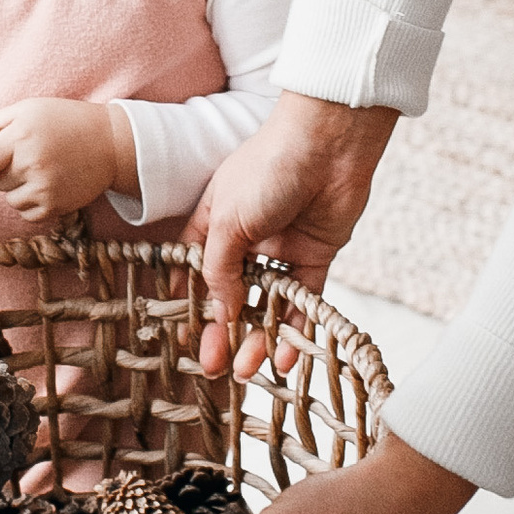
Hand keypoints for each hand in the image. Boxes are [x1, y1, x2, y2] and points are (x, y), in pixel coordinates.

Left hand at [0, 97, 133, 227]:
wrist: (110, 143)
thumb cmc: (66, 121)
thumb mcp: (30, 109)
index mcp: (20, 136)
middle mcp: (31, 163)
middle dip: (4, 172)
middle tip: (28, 158)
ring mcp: (44, 187)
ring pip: (10, 199)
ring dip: (18, 189)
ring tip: (42, 170)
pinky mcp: (55, 207)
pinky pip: (26, 213)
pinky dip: (32, 203)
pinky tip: (49, 185)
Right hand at [192, 95, 398, 372]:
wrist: (330, 144)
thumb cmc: (269, 167)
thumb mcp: (228, 220)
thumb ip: (220, 269)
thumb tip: (218, 312)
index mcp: (216, 221)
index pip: (194, 268)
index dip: (188, 301)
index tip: (183, 335)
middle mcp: (247, 237)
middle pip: (230, 294)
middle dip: (221, 332)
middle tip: (213, 367)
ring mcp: (282, 247)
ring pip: (266, 303)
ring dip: (257, 337)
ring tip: (248, 370)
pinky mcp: (316, 255)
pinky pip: (303, 300)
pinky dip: (295, 329)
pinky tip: (286, 357)